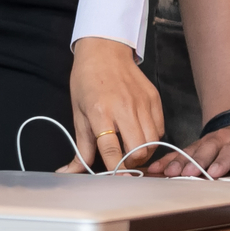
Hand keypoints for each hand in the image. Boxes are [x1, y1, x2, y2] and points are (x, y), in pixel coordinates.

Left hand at [67, 37, 168, 171]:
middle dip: (131, 163)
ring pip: (152, 142)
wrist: (105, 51)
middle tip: (123, 163)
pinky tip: (140, 135)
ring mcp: (142, 103)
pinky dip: (152, 138)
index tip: (114, 179)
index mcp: (100, 112)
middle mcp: (124, 108)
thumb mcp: (78, 114)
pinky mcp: (154, 98)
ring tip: (132, 151)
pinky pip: (159, 128)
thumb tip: (70, 172)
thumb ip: (80, 147)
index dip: (115, 169)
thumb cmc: (87, 82)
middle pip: (137, 149)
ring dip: (143, 153)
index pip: (111, 150)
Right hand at [154, 121, 229, 177]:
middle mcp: (221, 139)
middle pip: (208, 149)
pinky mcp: (195, 150)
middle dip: (197, 162)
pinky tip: (155, 169)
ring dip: (179, 163)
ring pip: (191, 151)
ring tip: (168, 174)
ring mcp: (206, 144)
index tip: (214, 173)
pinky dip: (166, 162)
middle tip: (188, 174)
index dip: (223, 160)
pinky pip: (179, 155)